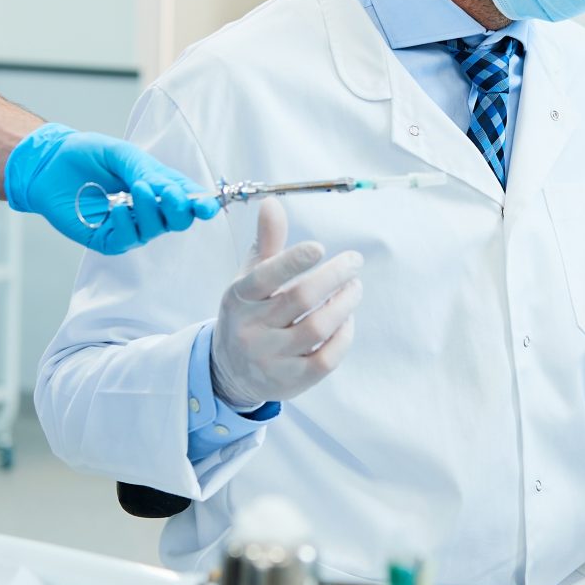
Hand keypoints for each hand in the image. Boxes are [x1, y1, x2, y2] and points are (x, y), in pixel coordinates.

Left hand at [4, 123, 218, 253]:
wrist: (50, 162)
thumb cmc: (88, 155)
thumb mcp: (123, 154)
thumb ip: (147, 171)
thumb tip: (167, 189)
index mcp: (159, 188)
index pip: (188, 201)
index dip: (202, 205)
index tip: (208, 207)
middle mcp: (149, 211)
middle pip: (178, 222)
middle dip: (181, 211)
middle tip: (173, 197)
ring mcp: (128, 226)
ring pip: (154, 230)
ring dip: (151, 211)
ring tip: (138, 188)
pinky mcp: (106, 238)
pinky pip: (125, 239)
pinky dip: (126, 224)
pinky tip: (117, 208)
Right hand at [209, 199, 360, 409]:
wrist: (230, 370)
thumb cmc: (249, 313)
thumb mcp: (250, 278)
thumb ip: (266, 243)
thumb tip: (272, 203)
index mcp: (239, 298)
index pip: (264, 278)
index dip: (292, 261)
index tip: (319, 247)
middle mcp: (251, 329)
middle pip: (299, 299)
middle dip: (333, 276)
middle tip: (354, 262)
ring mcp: (270, 358)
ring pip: (317, 328)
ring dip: (344, 304)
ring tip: (354, 288)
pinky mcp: (290, 381)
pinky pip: (326, 359)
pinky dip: (344, 336)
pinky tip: (347, 319)